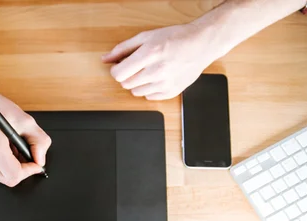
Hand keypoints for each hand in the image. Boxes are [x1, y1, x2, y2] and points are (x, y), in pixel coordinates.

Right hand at [0, 89, 51, 186]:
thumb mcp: (25, 120)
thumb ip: (39, 141)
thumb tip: (40, 160)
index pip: (14, 175)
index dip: (29, 171)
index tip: (35, 163)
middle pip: (8, 180)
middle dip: (21, 169)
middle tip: (25, 154)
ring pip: (1, 177)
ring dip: (12, 167)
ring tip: (12, 148)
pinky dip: (2, 164)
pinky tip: (3, 149)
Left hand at [102, 23, 218, 99]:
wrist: (201, 44)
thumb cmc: (175, 38)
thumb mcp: (146, 37)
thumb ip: (123, 49)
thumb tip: (105, 59)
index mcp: (149, 54)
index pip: (119, 74)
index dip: (116, 70)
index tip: (120, 67)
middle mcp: (157, 71)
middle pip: (126, 84)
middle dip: (127, 76)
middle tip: (136, 67)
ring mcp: (165, 83)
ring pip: (135, 92)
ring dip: (137, 83)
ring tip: (148, 71)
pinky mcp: (171, 92)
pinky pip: (149, 97)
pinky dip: (149, 89)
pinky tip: (157, 77)